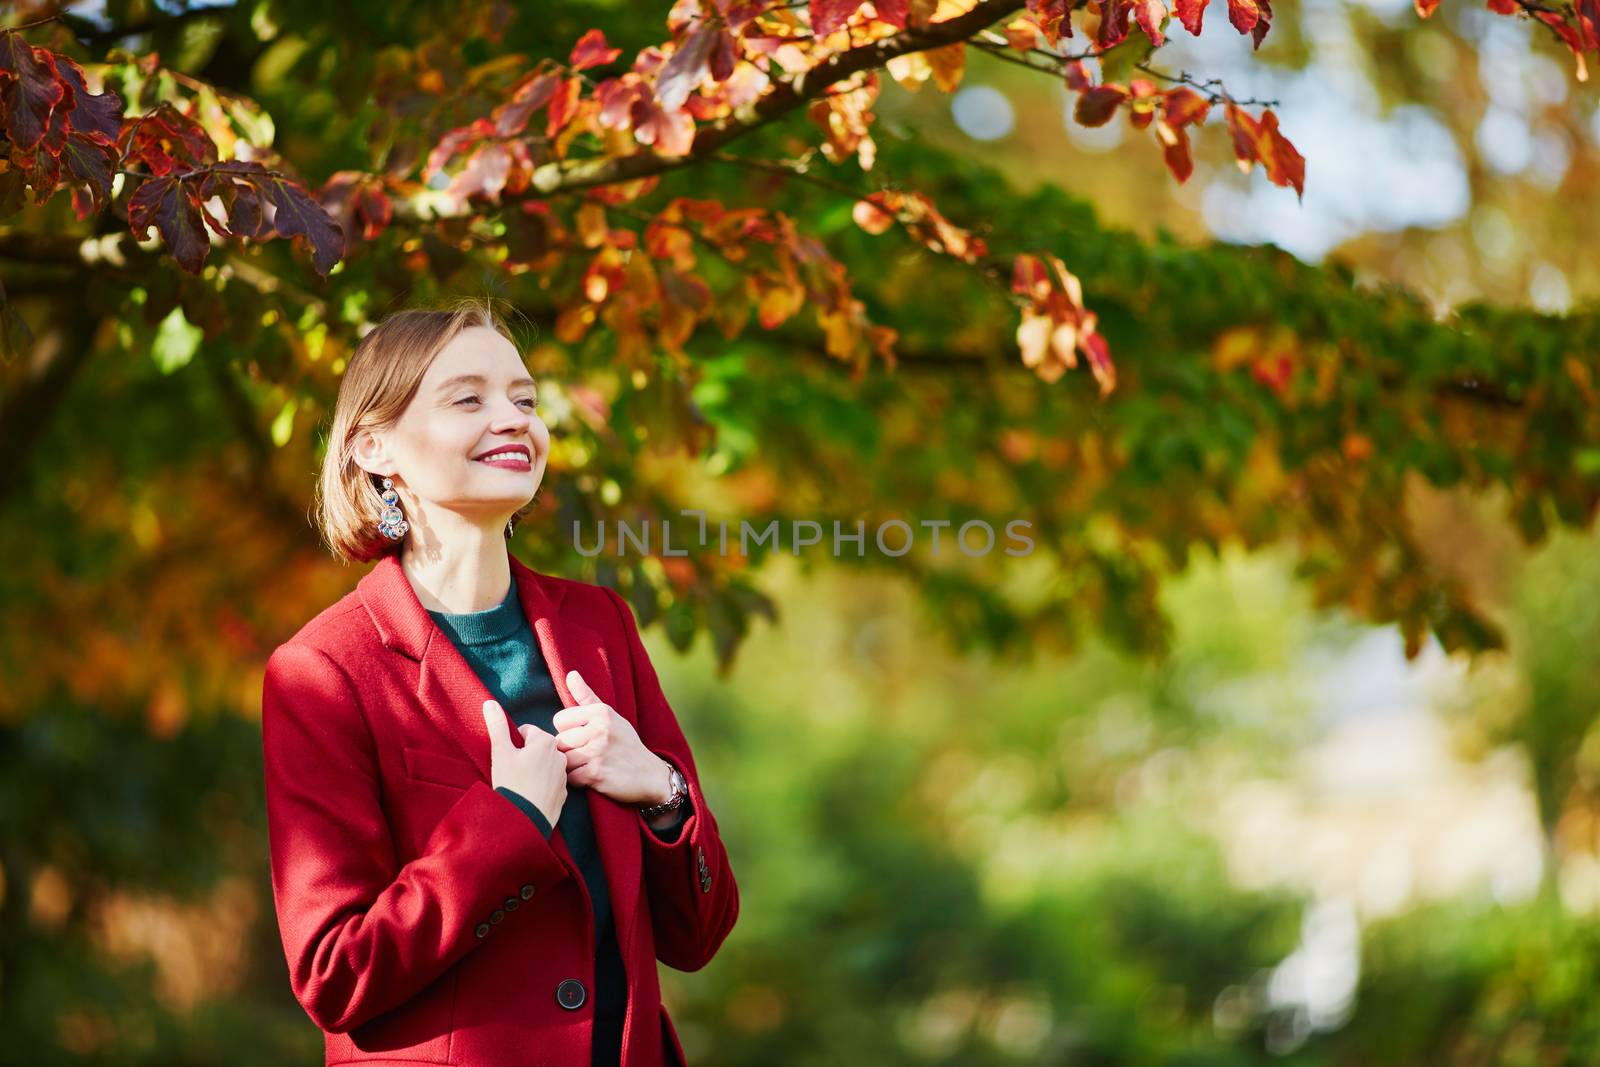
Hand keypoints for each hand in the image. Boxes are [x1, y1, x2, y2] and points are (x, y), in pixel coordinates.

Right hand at [482, 699, 567, 827]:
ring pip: (545, 764)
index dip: (513, 743)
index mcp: (545, 741)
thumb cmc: (511, 784)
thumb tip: (489, 702)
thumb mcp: (500, 752)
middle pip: (537, 747)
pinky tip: (531, 795)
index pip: (526, 731)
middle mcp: (560, 754)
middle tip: (514, 772)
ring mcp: (564, 774)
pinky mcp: (564, 791)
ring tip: (522, 784)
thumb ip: (497, 726)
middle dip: (525, 755)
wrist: (523, 820)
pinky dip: (542, 785)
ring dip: (534, 769)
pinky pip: (551, 781)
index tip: (509, 759)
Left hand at [554, 669, 673, 806]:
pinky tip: (592, 777)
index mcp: (601, 712)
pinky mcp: (596, 774)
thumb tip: (570, 674)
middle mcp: (600, 729)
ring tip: (589, 765)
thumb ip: (586, 696)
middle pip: (560, 741)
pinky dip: (578, 780)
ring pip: (563, 759)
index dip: (569, 731)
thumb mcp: (611, 716)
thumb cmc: (625, 743)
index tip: (584, 737)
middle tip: (588, 754)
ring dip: (572, 766)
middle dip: (570, 750)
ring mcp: (598, 752)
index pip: (560, 719)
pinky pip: (570, 777)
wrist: (650, 774)